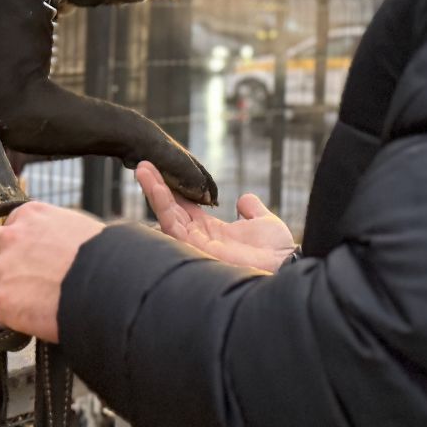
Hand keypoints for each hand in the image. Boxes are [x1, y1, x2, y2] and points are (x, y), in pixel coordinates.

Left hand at [0, 202, 105, 343]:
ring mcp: (5, 269)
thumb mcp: (79, 229)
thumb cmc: (106, 258)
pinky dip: (13, 319)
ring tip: (23, 303)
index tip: (30, 255)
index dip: (20, 244)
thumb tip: (58, 249)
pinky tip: (33, 321)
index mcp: (32, 215)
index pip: (11, 225)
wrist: (109, 285)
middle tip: (20, 277)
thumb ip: (56, 234)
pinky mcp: (5, 301)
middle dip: (1, 261)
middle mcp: (12, 237)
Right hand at [136, 162, 295, 272]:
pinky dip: (162, 204)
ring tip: (142, 169)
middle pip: (170, 208)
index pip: (184, 206)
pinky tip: (155, 187)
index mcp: (210, 230)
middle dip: (156, 185)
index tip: (162, 169)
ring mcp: (193, 243)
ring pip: (166, 214)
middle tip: (143, 164)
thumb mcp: (262, 221)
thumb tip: (244, 199)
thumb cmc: (275, 250)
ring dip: (153, 190)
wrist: (283, 263)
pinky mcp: (192, 247)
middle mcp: (197, 237)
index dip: (173, 188)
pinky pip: (171, 223)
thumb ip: (251, 208)